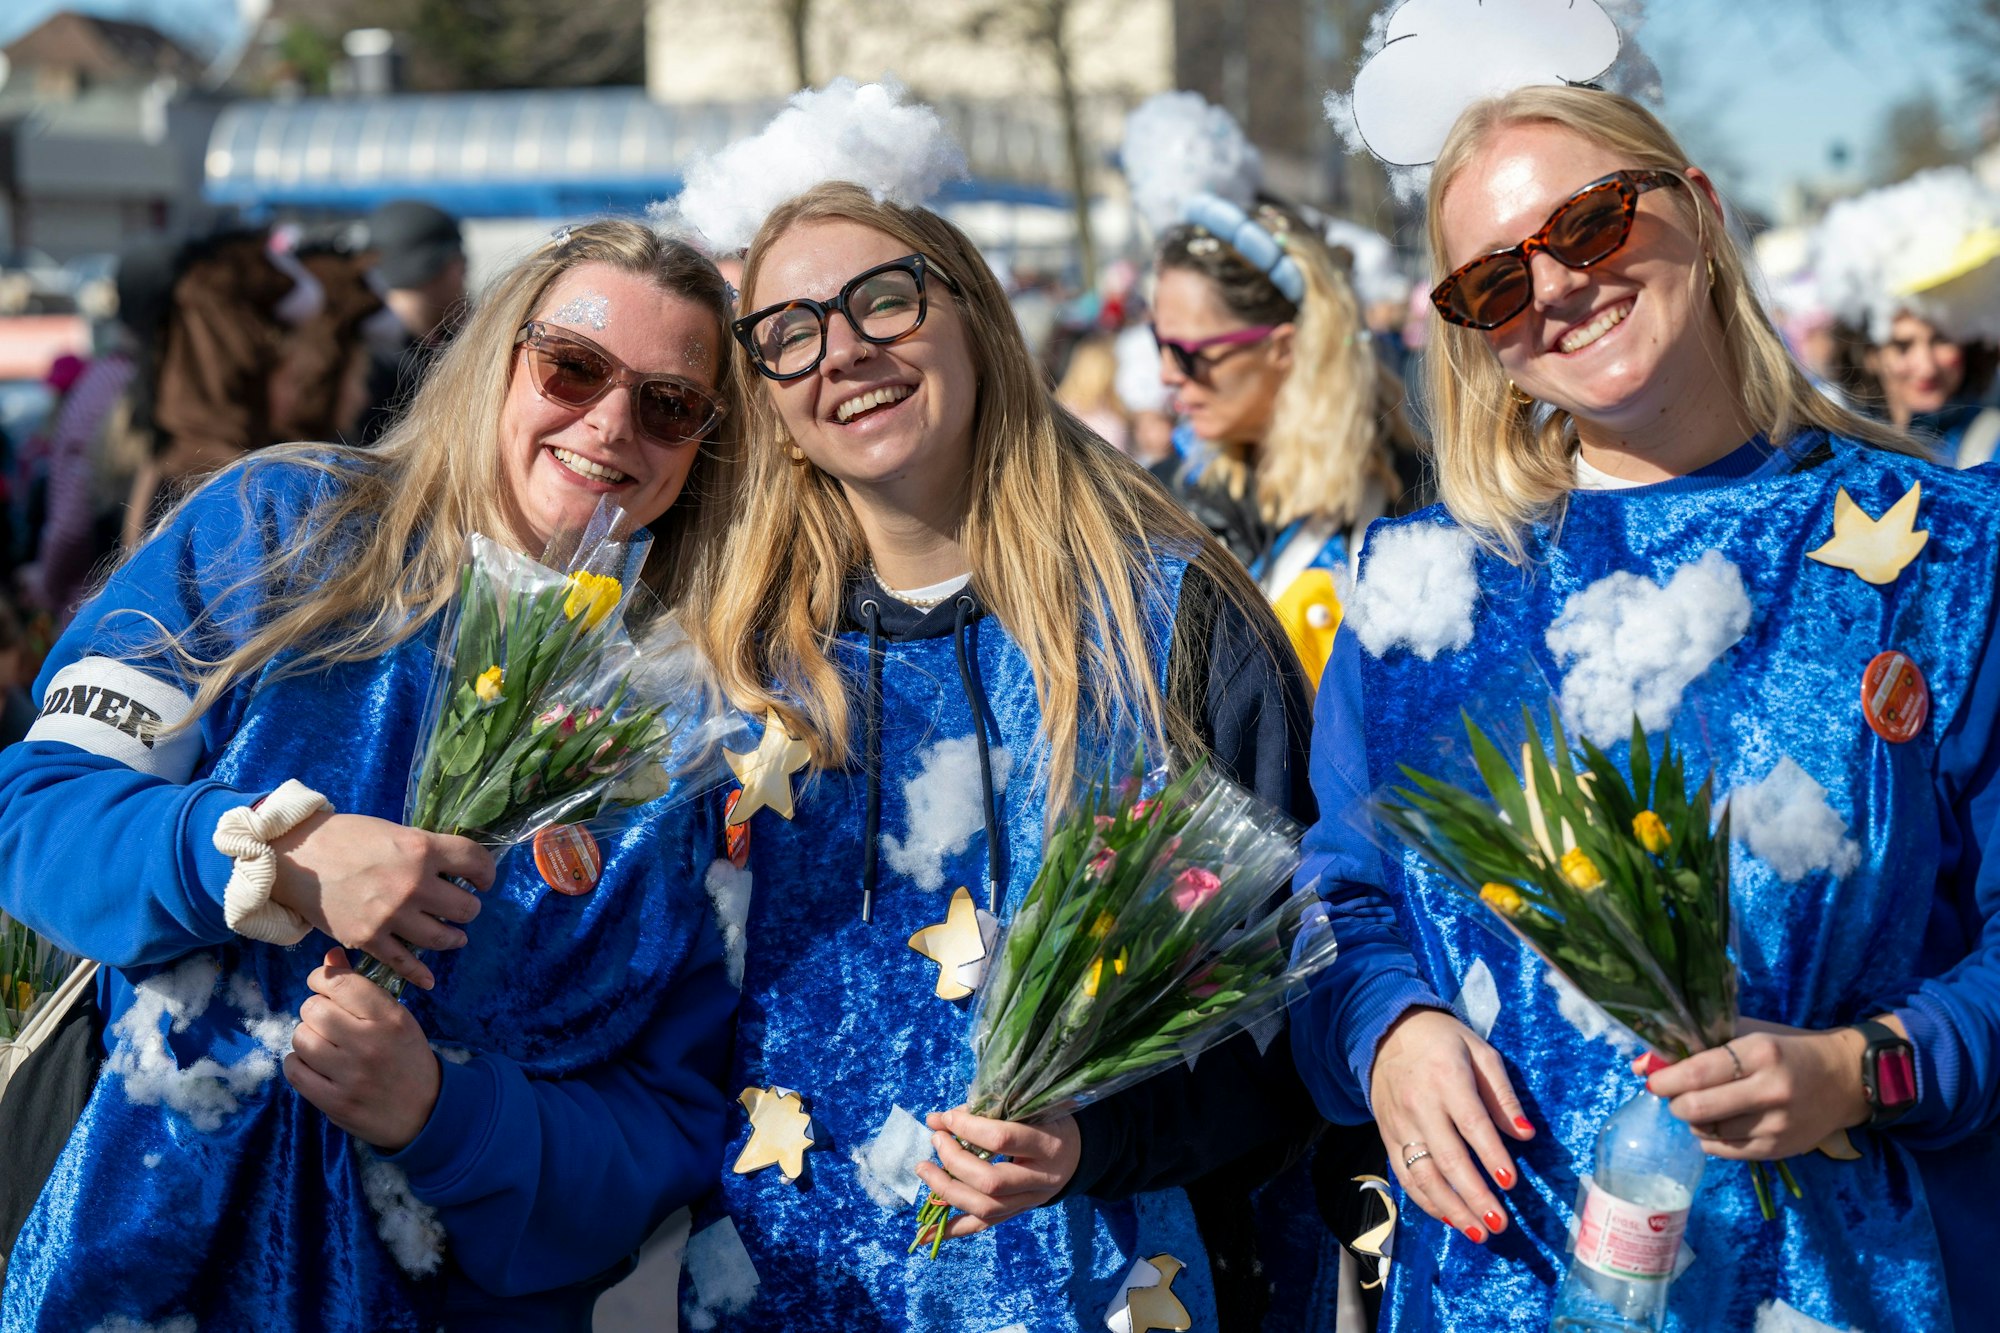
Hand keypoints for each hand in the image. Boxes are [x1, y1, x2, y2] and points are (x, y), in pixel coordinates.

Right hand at [269, 810, 491, 989]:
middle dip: (468, 908)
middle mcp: (412, 884)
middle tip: (461, 907)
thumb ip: (424, 850)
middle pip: (465, 907)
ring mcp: (391, 915)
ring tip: (454, 936)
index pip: (476, 861)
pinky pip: (405, 963)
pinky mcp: (368, 939)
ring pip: (442, 937)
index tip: (483, 880)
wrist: (294, 857)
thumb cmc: (345, 837)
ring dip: (453, 938)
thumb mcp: (393, 832)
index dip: (486, 873)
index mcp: (421, 849)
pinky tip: (430, 978)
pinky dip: (420, 974)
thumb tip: (453, 868)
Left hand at [285, 948, 442, 1149]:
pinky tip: (314, 1065)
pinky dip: (298, 1064)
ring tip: (323, 1045)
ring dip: (307, 1038)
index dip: (321, 980)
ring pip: (300, 1038)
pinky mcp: (334, 1102)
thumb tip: (329, 956)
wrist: (425, 1111)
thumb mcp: (396, 1017)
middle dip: (315, 1011)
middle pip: (312, 1009)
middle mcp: (369, 1043)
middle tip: (328, 1022)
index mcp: (390, 1017)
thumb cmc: (408, 1057)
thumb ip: (361, 987)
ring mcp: (350, 1075)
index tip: (324, 988)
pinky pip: (295, 1070)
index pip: (338, 983)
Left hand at [912, 1107, 1081, 1240]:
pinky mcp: (1016, 1214)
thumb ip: (984, 1112)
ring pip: (985, 1209)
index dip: (968, 1128)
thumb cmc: (1048, 1123)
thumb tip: (936, 1119)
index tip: (946, 1118)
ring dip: (946, 1190)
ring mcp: (1028, 1202)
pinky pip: (981, 1227)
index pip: (1002, 1139)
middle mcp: (1040, 1180)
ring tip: (924, 1169)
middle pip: (991, 1182)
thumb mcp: (1028, 1109)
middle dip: (954, 1161)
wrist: (1077, 1154)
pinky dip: (951, 1230)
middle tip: (937, 1140)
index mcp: (1047, 1145)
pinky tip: (923, 1234)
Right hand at [1369, 1007, 1534, 1243]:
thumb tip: (1526, 1134)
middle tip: (1498, 1223)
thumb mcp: (1480, 1052)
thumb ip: (1502, 1094)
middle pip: (1448, 1158)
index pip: (1471, 1123)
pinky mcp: (1388, 1136)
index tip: (1510, 1182)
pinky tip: (1448, 1217)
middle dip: (1474, 1195)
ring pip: (1423, 1175)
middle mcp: (1420, 1105)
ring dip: (1451, 1208)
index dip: (1490, 1154)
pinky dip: (1425, 1201)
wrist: (1385, 1032)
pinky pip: (1405, 1176)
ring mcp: (1400, 1124)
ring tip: (1477, 1232)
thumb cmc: (1442, 1042)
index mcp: (1447, 1078)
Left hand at [1641, 1017, 1879, 1159]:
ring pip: (1708, 1133)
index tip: (1653, 1082)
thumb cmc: (1788, 1050)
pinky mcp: (1779, 1150)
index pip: (1698, 1072)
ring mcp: (1776, 1125)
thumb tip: (1641, 1064)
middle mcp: (1770, 1091)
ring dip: (1694, 1121)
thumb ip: (1698, 1045)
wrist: (1845, 1079)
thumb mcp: (1748, 1034)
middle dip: (1675, 1104)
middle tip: (1675, 1097)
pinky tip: (1719, 1123)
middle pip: (1698, 1108)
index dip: (1666, 1080)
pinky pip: (1725, 1151)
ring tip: (1702, 1107)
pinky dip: (1711, 1138)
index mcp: (1760, 1053)